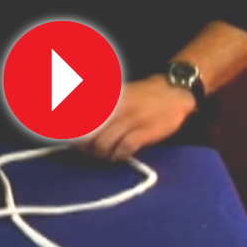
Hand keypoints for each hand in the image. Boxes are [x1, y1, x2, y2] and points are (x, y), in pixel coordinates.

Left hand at [76, 74, 196, 161]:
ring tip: (107, 156)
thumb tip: (81, 127)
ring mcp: (131, 119)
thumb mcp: (118, 96)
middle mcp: (116, 109)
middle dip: (87, 149)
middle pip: (89, 136)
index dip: (74, 135)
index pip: (81, 119)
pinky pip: (125, 148)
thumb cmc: (143, 96)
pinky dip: (120, 156)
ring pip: (104, 144)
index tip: (72, 142)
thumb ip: (101, 109)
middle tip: (91, 153)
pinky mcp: (146, 130)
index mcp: (107, 100)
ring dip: (102, 155)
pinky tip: (121, 156)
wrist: (174, 90)